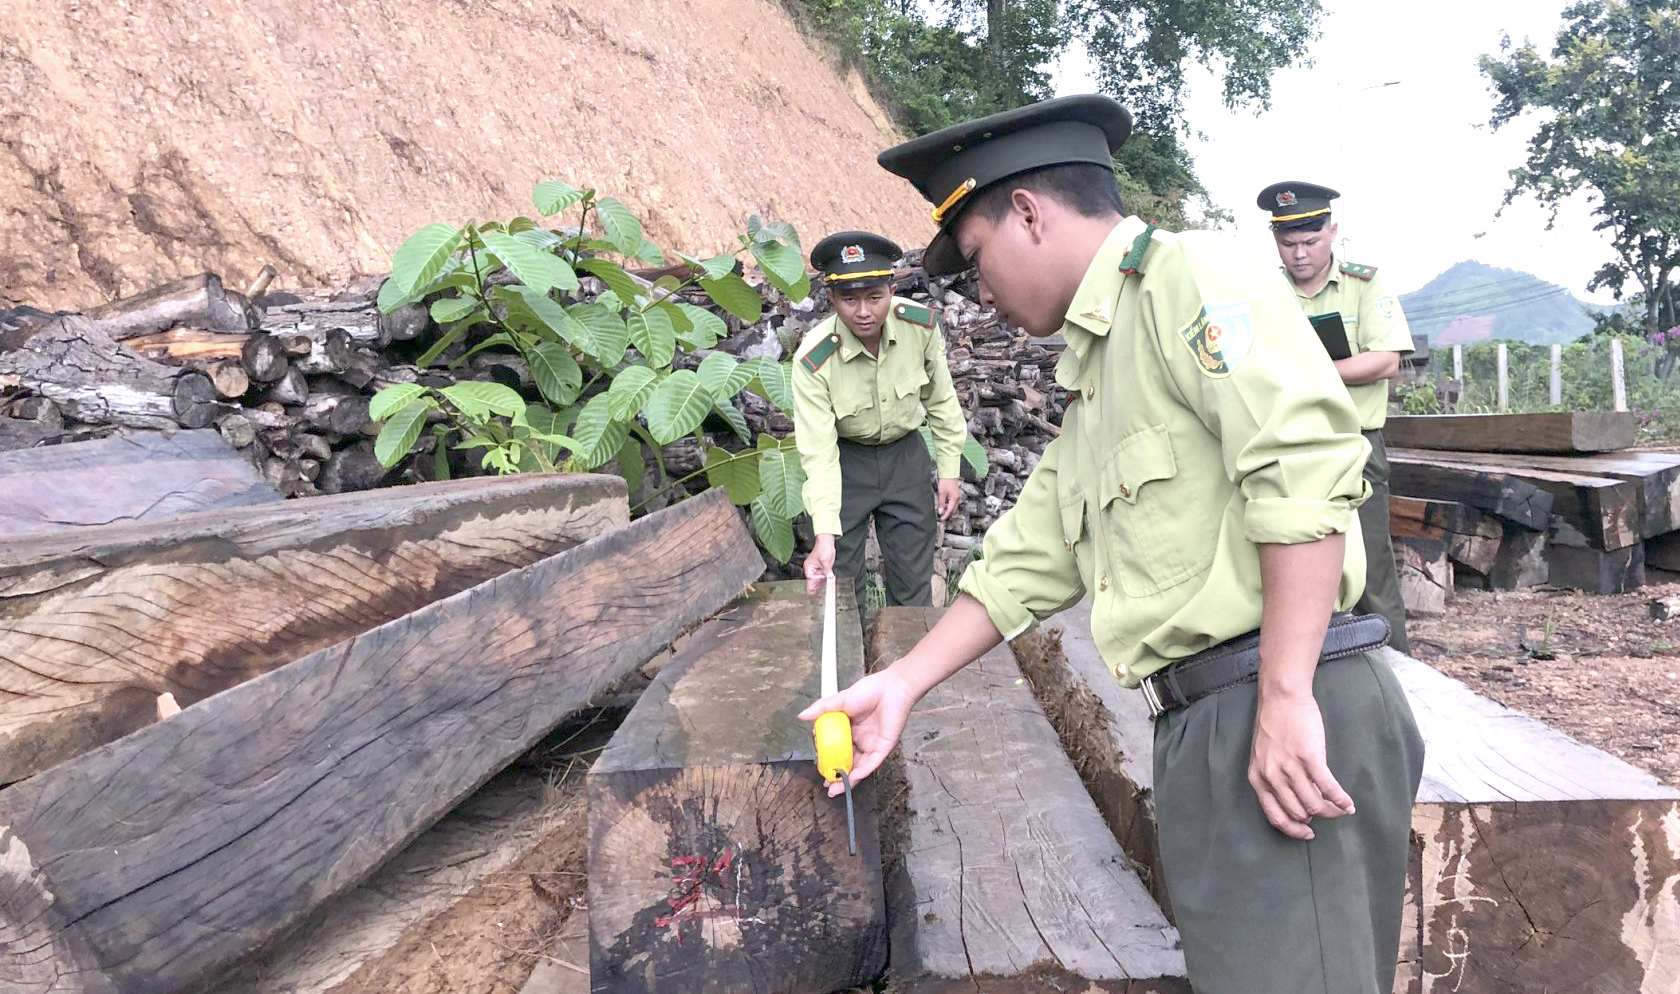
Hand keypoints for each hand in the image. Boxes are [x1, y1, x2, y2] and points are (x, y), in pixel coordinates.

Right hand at [799, 668, 919, 795]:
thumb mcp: (840, 700)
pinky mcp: (882, 749)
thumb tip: (802, 716)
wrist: (891, 688)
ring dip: (847, 780)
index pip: (837, 749)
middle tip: (825, 783)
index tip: (819, 767)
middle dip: (836, 775)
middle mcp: (860, 741)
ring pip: (858, 768)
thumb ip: (821, 709)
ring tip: (834, 789)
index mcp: (849, 730)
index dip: (828, 759)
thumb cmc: (869, 691)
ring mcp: (871, 746)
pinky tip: (849, 779)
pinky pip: (870, 765)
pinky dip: (860, 773)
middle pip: (847, 762)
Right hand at [804, 533, 836, 594]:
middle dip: (817, 587)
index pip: (810, 580)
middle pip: (813, 582)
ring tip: (825, 592)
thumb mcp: (825, 560)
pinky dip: (825, 581)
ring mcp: (817, 570)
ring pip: (818, 581)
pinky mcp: (822, 569)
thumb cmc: (823, 548)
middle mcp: (811, 570)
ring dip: (821, 585)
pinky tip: (827, 585)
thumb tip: (829, 578)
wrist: (827, 542)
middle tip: (821, 595)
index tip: (814, 593)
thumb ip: (826, 570)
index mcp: (809, 568)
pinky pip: (822, 578)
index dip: (813, 586)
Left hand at [935, 478, 960, 521]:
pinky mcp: (955, 494)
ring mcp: (957, 497)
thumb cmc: (945, 482)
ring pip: (953, 507)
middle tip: (941, 517)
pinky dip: (948, 506)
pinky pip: (952, 503)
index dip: (945, 516)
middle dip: (947, 514)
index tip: (941, 520)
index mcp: (954, 499)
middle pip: (953, 510)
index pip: (950, 511)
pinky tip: (943, 506)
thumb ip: (941, 503)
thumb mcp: (941, 493)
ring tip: (941, 512)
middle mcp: (957, 499)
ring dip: (948, 510)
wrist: (949, 473)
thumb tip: (941, 512)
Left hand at [1247, 692, 1354, 839]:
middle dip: (1315, 817)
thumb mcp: (1263, 756)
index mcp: (1258, 778)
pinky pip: (1328, 788)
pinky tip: (1348, 804)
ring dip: (1331, 811)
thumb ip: (1273, 778)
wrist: (1281, 698)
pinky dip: (1341, 800)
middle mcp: (1272, 777)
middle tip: (1328, 813)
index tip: (1308, 833)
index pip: (1275, 816)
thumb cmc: (1274, 725)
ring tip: (1340, 808)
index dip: (1293, 829)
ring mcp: (1290, 768)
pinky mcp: (1309, 758)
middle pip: (1298, 813)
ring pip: (1314, 804)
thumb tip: (1294, 802)